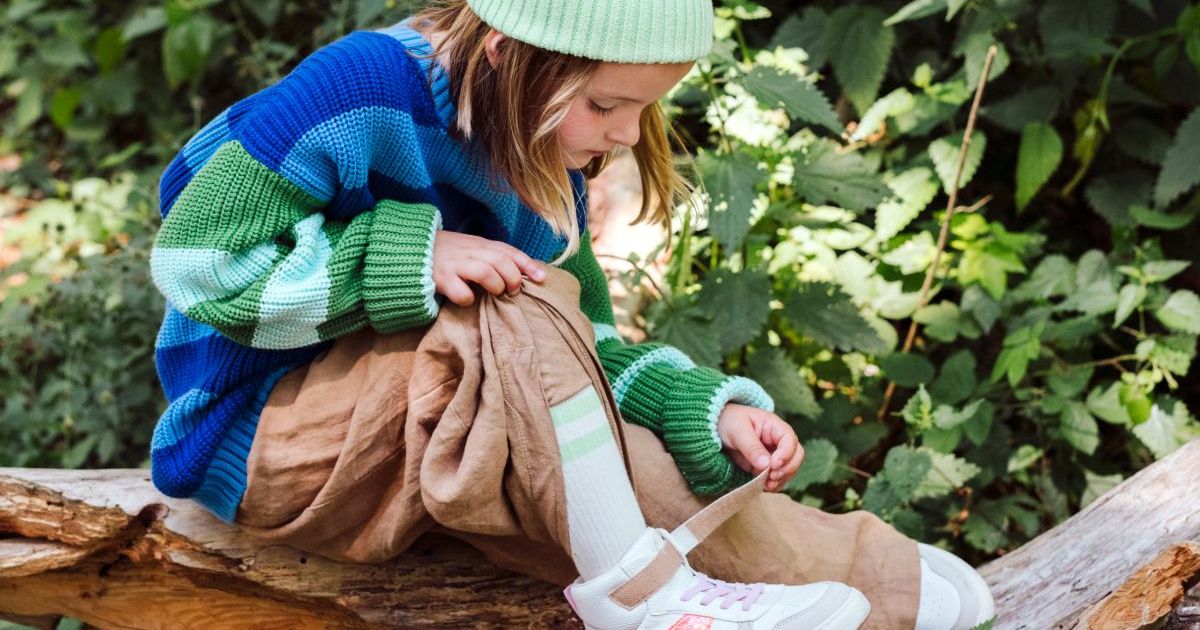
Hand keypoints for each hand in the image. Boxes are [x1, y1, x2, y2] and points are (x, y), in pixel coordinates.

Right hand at [432, 231, 546, 306]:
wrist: (411, 249)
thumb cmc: (448, 254)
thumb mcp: (472, 249)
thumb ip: (492, 256)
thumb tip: (522, 272)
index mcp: (480, 244)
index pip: (509, 251)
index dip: (528, 264)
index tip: (542, 278)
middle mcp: (469, 251)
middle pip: (500, 260)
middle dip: (512, 277)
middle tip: (513, 290)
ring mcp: (455, 264)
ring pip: (485, 271)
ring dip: (496, 285)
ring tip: (495, 293)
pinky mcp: (440, 279)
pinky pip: (460, 291)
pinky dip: (468, 299)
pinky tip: (468, 300)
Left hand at [716, 404, 803, 491]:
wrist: (717, 428)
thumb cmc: (729, 422)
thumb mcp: (737, 430)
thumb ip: (751, 447)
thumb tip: (766, 465)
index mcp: (774, 426)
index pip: (790, 439)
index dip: (786, 453)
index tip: (773, 465)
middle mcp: (778, 441)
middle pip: (796, 455)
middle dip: (787, 469)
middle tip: (772, 477)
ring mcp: (774, 455)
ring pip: (789, 469)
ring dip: (781, 479)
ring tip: (766, 485)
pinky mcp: (767, 467)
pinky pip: (778, 478)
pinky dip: (774, 485)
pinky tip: (764, 487)